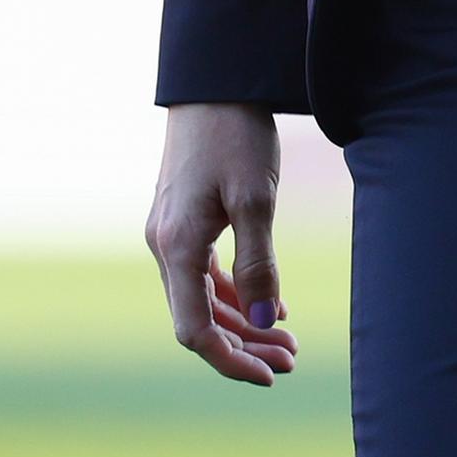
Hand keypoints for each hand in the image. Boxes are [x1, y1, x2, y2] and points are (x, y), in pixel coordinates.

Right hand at [145, 103, 299, 384]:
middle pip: (200, 318)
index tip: (271, 375)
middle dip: (246, 344)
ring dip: (243, 320)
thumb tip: (267, 319)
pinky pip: (205, 272)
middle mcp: (164, 246)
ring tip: (288, 339)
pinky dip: (235, 292)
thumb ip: (259, 263)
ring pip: (203, 297)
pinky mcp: (183, 218)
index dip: (231, 360)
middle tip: (293, 359)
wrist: (214, 81)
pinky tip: (269, 301)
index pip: (195, 330)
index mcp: (176, 248)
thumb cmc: (235, 134)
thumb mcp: (256, 199)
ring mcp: (170, 232)